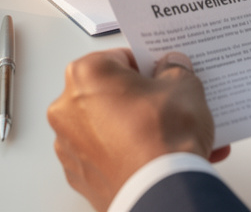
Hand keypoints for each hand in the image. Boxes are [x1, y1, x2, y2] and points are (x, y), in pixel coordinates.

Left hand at [48, 50, 229, 211]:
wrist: (161, 192)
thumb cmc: (162, 138)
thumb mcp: (183, 86)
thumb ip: (175, 69)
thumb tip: (172, 67)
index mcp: (85, 74)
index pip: (121, 58)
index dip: (148, 67)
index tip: (164, 76)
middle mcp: (67, 108)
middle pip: (111, 94)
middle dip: (141, 100)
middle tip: (170, 106)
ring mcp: (70, 145)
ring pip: (110, 127)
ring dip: (137, 129)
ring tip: (175, 136)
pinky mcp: (80, 176)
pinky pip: (108, 156)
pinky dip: (130, 154)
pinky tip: (162, 157)